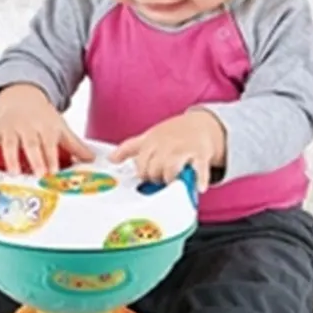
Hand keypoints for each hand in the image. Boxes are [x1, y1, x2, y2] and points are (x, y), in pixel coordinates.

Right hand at [0, 83, 93, 176]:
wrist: (23, 97)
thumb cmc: (43, 118)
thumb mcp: (60, 128)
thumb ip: (75, 146)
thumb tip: (93, 160)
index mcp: (46, 128)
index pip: (50, 144)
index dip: (52, 158)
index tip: (54, 172)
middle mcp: (29, 127)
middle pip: (32, 144)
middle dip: (35, 159)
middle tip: (39, 175)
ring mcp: (12, 128)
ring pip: (10, 143)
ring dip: (11, 158)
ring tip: (14, 173)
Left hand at [110, 110, 225, 192]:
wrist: (200, 124)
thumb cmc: (172, 134)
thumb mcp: (149, 137)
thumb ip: (129, 149)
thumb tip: (111, 158)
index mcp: (151, 142)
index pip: (140, 163)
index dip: (143, 174)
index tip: (148, 178)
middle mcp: (166, 145)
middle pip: (154, 169)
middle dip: (156, 179)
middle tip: (162, 180)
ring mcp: (183, 150)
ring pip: (171, 169)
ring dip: (170, 180)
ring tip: (174, 184)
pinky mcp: (200, 155)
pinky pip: (199, 169)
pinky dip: (199, 179)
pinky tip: (198, 187)